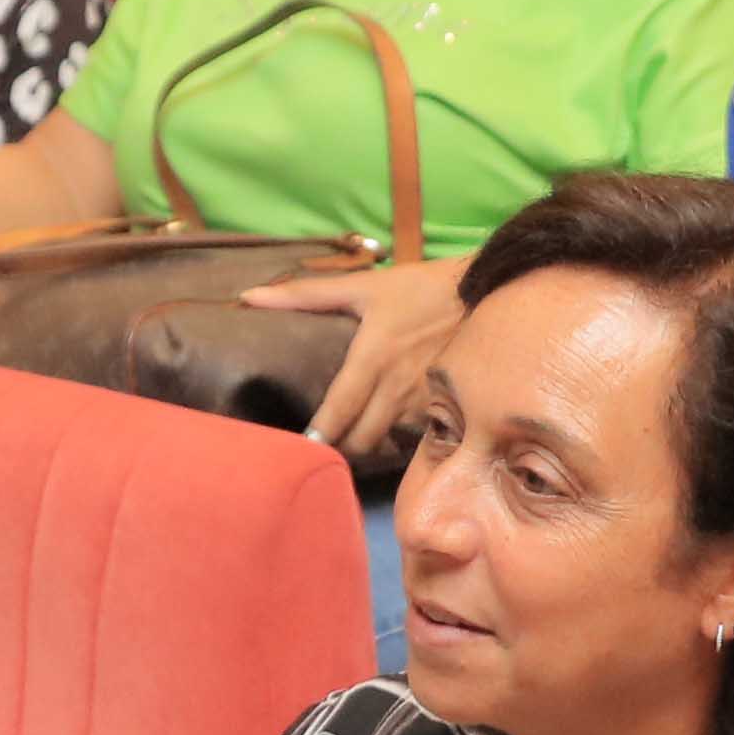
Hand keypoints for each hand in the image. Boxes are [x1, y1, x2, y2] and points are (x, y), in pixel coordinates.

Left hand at [239, 251, 469, 468]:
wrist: (484, 291)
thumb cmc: (417, 289)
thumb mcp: (362, 286)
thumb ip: (305, 295)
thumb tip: (249, 297)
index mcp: (372, 358)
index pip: (338, 412)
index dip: (317, 436)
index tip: (299, 448)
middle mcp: (397, 387)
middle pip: (361, 440)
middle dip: (341, 448)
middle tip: (325, 446)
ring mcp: (425, 402)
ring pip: (389, 444)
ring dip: (370, 448)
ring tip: (352, 444)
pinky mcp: (448, 409)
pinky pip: (416, 438)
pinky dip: (399, 441)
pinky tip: (388, 436)